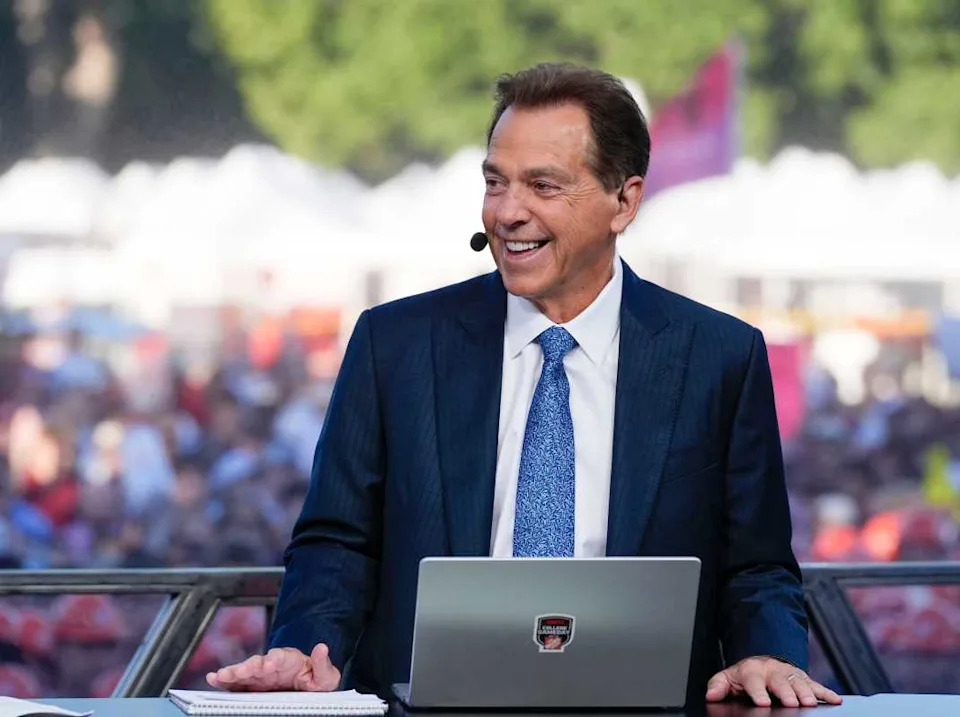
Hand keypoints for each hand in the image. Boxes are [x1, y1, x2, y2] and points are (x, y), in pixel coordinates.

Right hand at [206, 643, 340, 691]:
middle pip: (257, 663)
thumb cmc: (316, 680)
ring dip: (231, 673)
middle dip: (246, 667)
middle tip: (235, 672)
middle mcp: (272, 664)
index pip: (280, 657)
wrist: (308, 687)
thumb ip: (323, 663)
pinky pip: (236, 683)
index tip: (269, 663)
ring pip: (243, 672)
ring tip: (219, 676)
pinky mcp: (252, 684)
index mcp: (290, 660)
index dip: (273, 659)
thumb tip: (322, 647)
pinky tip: (213, 680)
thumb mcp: (326, 676)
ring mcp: (260, 675)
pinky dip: (224, 681)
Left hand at [706, 656, 842, 707]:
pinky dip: (827, 693)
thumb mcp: (728, 677)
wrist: (763, 661)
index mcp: (753, 671)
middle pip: (781, 682)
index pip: (754, 681)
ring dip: (807, 692)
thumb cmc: (746, 675)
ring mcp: (790, 674)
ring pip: (800, 683)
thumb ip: (718, 686)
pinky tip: (835, 700)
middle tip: (791, 703)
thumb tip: (710, 696)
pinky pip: (817, 685)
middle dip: (787, 693)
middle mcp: (773, 671)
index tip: (762, 702)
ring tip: (811, 703)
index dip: (758, 692)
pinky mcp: (804, 679)